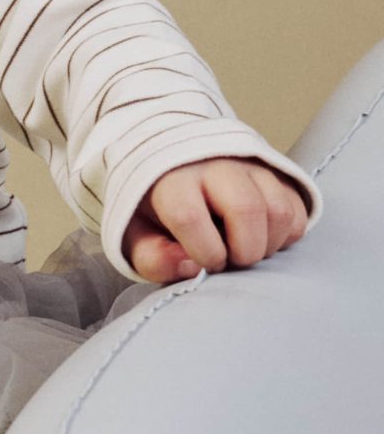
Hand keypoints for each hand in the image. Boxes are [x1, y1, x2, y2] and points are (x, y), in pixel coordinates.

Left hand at [123, 159, 309, 284]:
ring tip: (244, 251)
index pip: (190, 216)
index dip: (203, 252)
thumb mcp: (137, 236)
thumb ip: (154, 258)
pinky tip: (260, 239)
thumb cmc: (155, 211)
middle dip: (244, 252)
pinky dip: (285, 237)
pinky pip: (297, 211)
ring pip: (279, 211)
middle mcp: (215, 165)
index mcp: (171, 178)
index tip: (205, 264)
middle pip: (247, 210)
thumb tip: (192, 268)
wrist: (175, 169)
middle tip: (231, 262)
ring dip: (267, 245)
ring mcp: (252, 167)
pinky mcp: (278, 175)